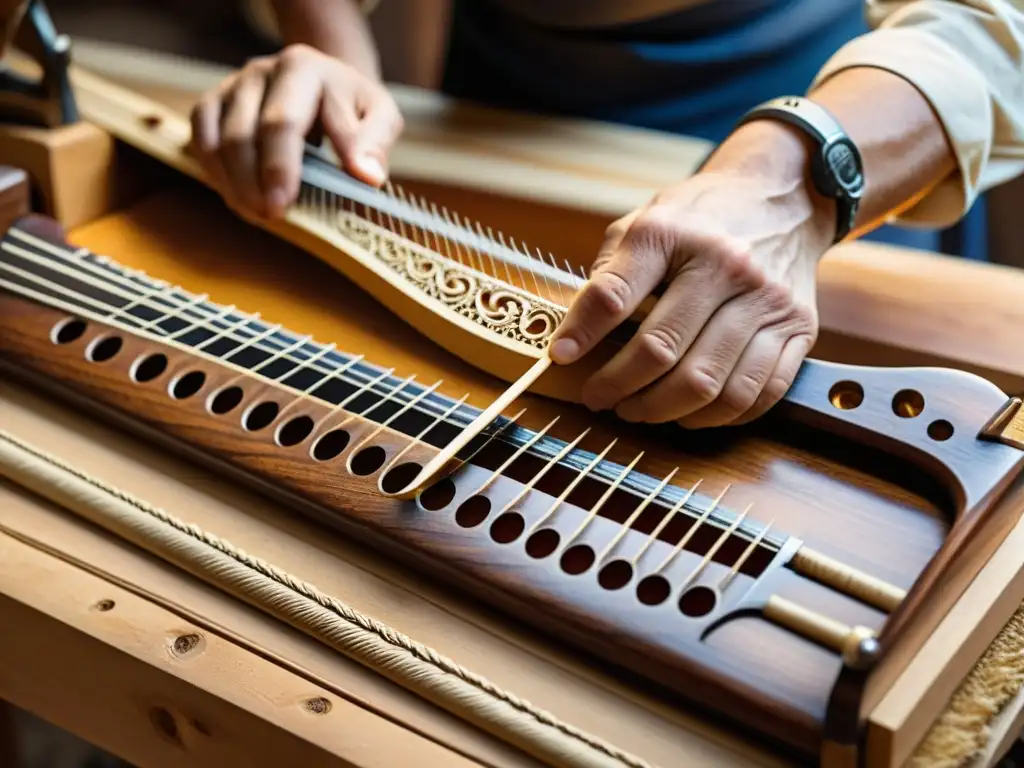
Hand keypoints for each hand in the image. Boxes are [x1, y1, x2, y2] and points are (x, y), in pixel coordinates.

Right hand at [189, 43, 403, 219]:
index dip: (280, 167)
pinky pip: (201, 140)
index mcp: (304, 68)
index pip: (283, 121)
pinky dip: (215, 173)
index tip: (284, 203)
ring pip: (218, 140)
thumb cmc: (354, 108)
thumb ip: (375, 143)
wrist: (328, 85)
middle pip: (244, 133)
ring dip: (234, 184)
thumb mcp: (380, 117)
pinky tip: (238, 196)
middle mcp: (262, 70)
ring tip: (257, 214)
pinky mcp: (214, 102)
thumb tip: (367, 176)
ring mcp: (234, 86)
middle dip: (254, 181)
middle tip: (270, 216)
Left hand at [549, 121, 835, 428]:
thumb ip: (611, 273)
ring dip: (663, 411)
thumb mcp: (646, 222)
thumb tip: (575, 335)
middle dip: (618, 386)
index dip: (581, 333)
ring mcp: (768, 301)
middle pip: (662, 351)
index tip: (560, 358)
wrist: (784, 197)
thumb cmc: (702, 218)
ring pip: (710, 384)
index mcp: (674, 234)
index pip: (614, 294)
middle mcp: (726, 266)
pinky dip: (716, 417)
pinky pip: (757, 394)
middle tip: (598, 398)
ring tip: (637, 410)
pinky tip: (689, 413)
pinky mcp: (800, 328)